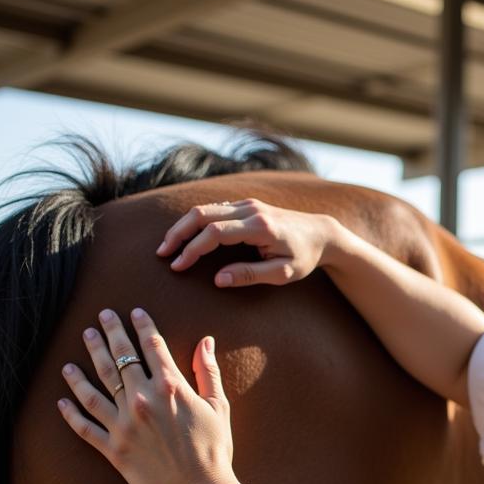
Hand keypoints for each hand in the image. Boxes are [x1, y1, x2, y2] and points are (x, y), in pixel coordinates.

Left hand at [58, 307, 238, 483]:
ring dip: (86, 362)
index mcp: (170, 387)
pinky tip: (63, 399)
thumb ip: (208, 372)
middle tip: (101, 316)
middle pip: (120, 358)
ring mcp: (123, 423)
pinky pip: (85, 426)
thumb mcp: (217, 406)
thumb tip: (205, 342)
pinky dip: (71, 412)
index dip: (142, 326)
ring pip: (96, 386)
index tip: (134, 312)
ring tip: (82, 342)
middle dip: (110, 334)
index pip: (152, 347)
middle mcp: (142, 399)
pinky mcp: (112, 448)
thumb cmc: (215, 450)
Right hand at [157, 199, 340, 287]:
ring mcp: (248, 204)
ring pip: (205, 208)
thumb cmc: (304, 257)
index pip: (215, 233)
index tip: (178, 266)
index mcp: (260, 227)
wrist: (321, 233)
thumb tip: (218, 280)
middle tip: (162, 253)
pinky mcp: (246, 204)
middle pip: (202, 214)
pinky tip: (186, 237)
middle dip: (178, 233)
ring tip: (168, 247)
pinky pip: (214, 209)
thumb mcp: (283, 273)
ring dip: (183, 226)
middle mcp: (251, 209)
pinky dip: (196, 222)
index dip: (193, 249)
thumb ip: (251, 275)